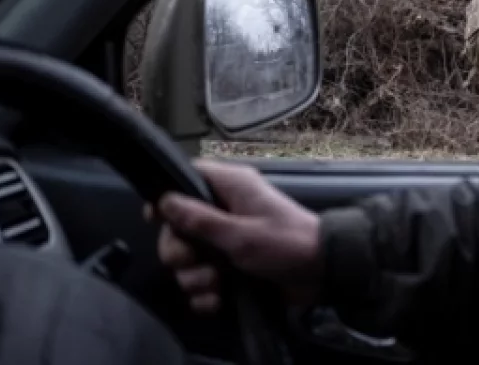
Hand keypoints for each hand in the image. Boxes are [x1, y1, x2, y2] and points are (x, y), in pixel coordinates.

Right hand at [145, 158, 322, 313]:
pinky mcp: (230, 268)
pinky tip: (218, 300)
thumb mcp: (240, 233)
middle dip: (180, 251)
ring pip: (188, 260)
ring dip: (196, 278)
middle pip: (177, 227)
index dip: (167, 197)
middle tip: (195, 261)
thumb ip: (200, 220)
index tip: (156, 219)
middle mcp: (224, 209)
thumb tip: (164, 200)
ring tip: (216, 283)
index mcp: (230, 187)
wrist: (322, 274)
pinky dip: (206, 294)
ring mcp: (226, 241)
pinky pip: (202, 282)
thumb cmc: (285, 243)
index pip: (186, 178)